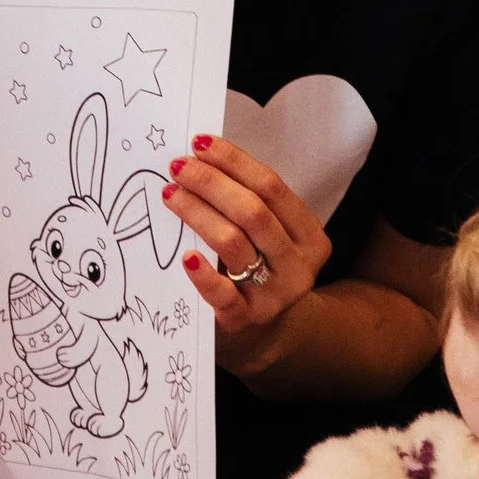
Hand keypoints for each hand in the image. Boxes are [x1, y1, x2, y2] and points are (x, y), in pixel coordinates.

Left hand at [165, 134, 331, 367]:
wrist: (262, 335)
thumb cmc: (258, 270)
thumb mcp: (268, 237)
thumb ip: (247, 203)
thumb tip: (199, 157)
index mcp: (309, 235)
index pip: (272, 187)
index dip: (234, 161)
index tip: (200, 143)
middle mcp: (298, 265)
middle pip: (253, 211)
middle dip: (211, 182)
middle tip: (178, 166)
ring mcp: (274, 296)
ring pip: (234, 243)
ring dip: (198, 213)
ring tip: (170, 194)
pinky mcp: (245, 320)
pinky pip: (223, 295)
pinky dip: (203, 274)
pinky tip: (185, 257)